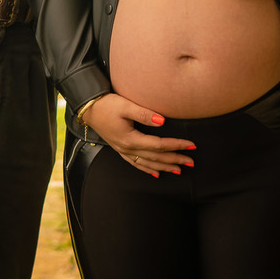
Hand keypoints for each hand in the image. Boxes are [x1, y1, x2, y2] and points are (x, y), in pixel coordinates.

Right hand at [80, 94, 195, 177]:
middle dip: (175, 160)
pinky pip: (136, 164)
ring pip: (147, 164)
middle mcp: (127, 148)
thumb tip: (162, 121)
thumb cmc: (106, 105)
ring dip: (164, 167)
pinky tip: (156, 173)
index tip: (191, 145)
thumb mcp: (125, 105)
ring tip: (179, 170)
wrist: (88, 108)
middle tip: (191, 162)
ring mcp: (123, 151)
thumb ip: (144, 114)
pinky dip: (148, 170)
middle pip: (156, 157)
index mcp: (131, 139)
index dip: (176, 145)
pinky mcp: (120, 149)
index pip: (159, 145)